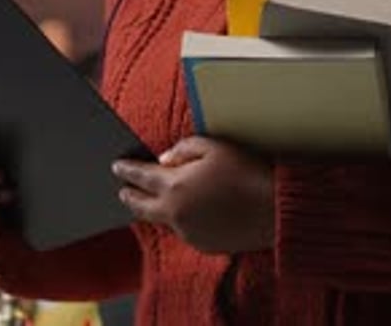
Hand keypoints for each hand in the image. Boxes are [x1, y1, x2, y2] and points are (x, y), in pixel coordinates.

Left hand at [112, 135, 273, 253]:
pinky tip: (191, 208)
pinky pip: (185, 229)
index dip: (127, 170)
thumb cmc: (246, 170)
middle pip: (141, 206)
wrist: (273, 208)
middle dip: (130, 196)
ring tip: (155, 198)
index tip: (116, 166)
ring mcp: (188, 233)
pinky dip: (182, 218)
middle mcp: (176, 213)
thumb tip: (163, 159)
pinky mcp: (202, 245)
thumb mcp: (214, 146)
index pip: (141, 177)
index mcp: (175, 185)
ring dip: (158, 207)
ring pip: (164, 218)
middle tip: (122, 189)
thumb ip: (183, 148)